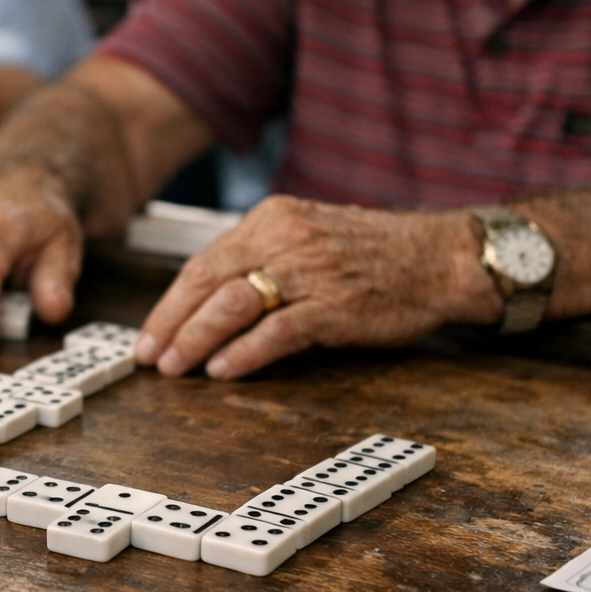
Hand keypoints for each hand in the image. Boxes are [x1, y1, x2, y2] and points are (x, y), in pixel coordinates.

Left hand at [133, 196, 503, 379]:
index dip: (170, 302)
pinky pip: (276, 332)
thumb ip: (260, 258)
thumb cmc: (373, 253)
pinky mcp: (334, 307)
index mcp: (272, 220)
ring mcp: (309, 273)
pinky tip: (223, 371)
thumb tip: (208, 299)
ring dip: (196, 340)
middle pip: (207, 283)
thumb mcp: (307, 236)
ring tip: (177, 368)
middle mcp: (284, 240)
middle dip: (171, 323)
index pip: (203, 262)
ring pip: (232, 306)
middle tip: (150, 356)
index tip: (150, 333)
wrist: (441, 257)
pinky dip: (244, 354)